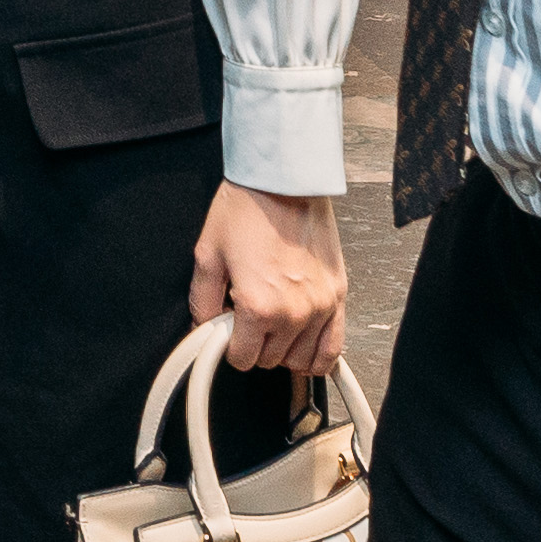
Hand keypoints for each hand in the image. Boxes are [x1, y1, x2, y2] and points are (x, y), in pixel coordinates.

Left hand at [186, 184, 346, 376]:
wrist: (284, 182)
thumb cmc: (247, 210)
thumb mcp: (207, 255)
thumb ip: (202, 301)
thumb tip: (203, 327)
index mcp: (258, 307)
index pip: (242, 358)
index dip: (229, 347)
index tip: (227, 332)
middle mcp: (294, 313)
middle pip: (270, 359)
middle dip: (253, 344)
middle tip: (245, 319)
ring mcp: (320, 306)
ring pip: (301, 359)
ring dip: (283, 350)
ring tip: (270, 327)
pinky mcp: (338, 296)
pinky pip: (334, 347)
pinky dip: (319, 357)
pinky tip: (304, 351)